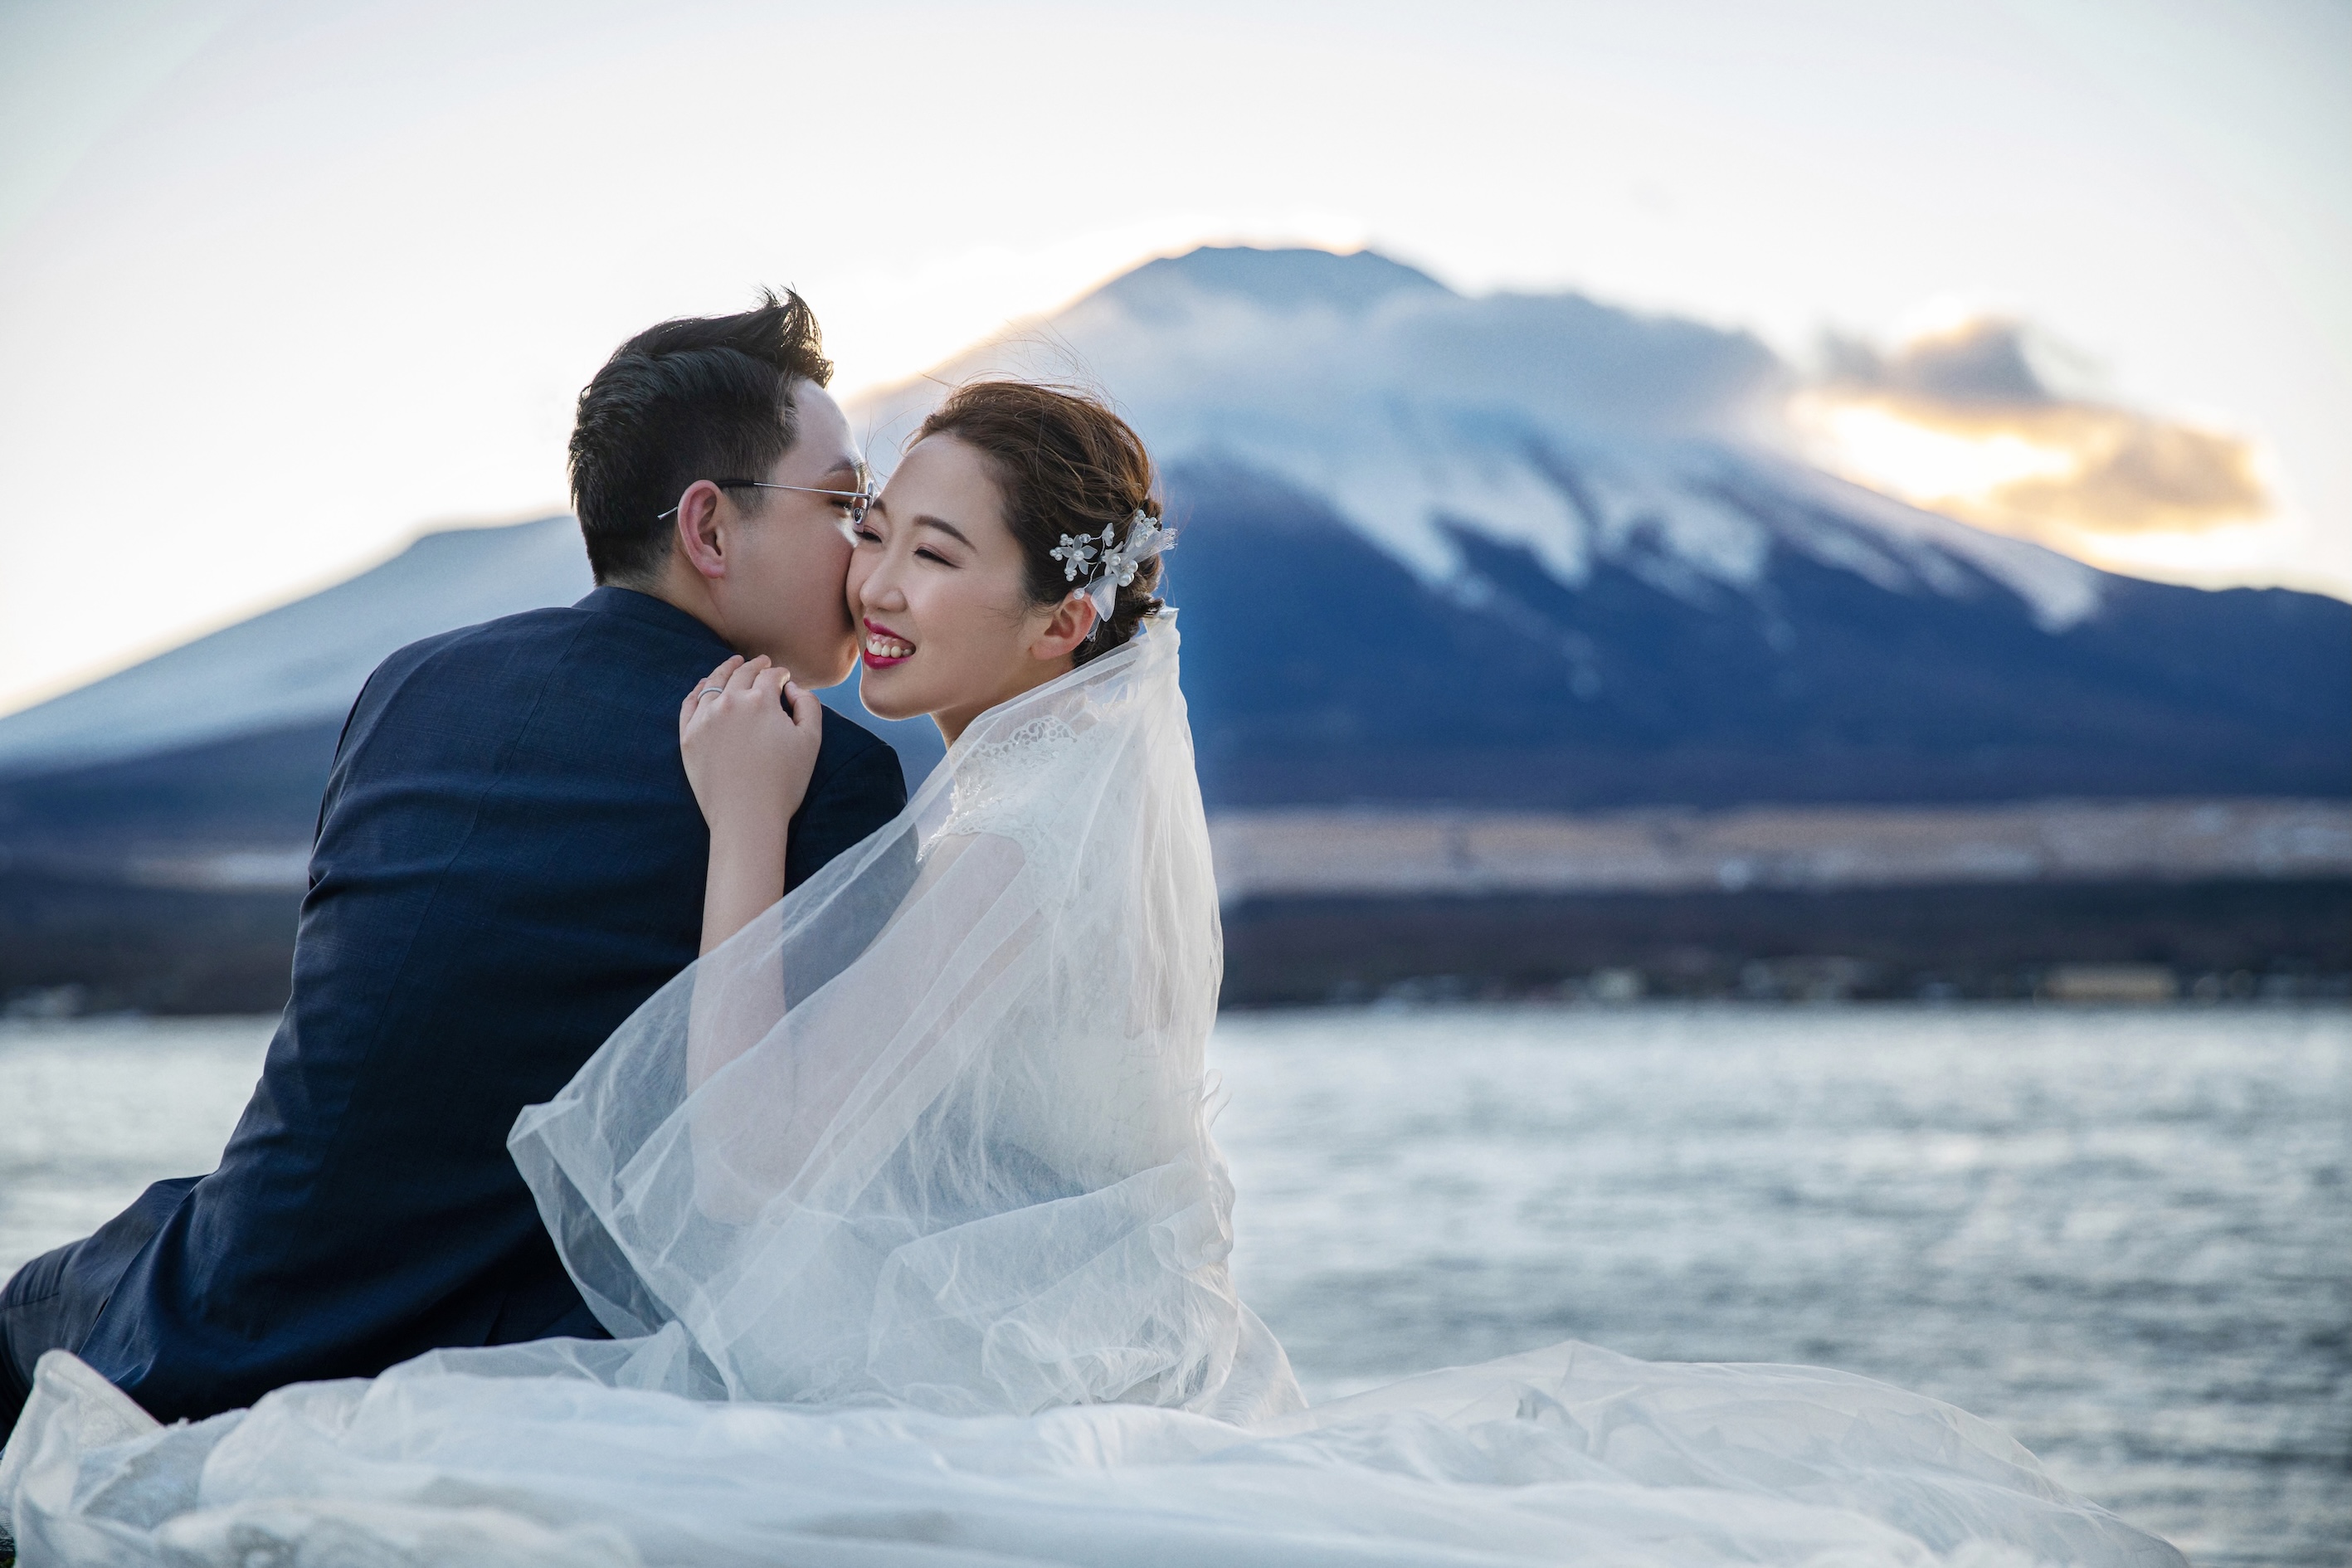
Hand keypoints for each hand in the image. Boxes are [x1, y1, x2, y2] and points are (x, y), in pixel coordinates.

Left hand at [679, 654, 824, 837]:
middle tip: (762, 662)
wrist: (747, 817)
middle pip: (742, 673)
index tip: (783, 676)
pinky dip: (698, 690)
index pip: (771, 676)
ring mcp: (704, 718)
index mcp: (761, 701)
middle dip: (755, 665)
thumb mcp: (811, 741)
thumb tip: (792, 687)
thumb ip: (808, 705)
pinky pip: (690, 704)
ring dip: (725, 670)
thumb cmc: (784, 783)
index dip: (780, 673)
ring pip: (713, 683)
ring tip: (733, 664)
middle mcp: (729, 702)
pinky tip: (703, 686)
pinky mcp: (688, 737)